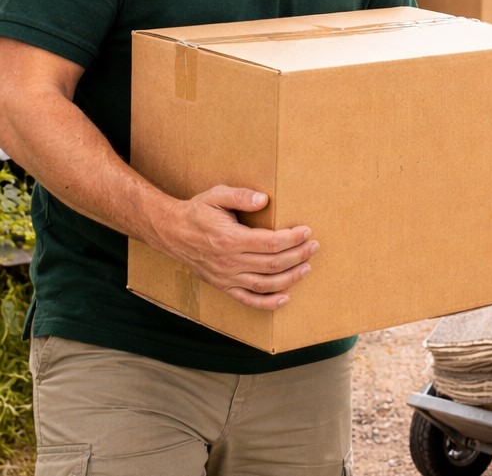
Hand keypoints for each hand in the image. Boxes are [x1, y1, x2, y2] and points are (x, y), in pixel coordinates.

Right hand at [157, 185, 319, 310]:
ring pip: (265, 284)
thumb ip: (240, 196)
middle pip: (272, 264)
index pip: (270, 242)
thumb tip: (263, 200)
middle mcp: (229, 261)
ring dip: (290, 278)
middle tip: (314, 246)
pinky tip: (285, 298)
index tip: (306, 231)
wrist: (171, 232)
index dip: (292, 238)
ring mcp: (226, 277)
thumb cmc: (197, 211)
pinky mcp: (223, 286)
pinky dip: (268, 303)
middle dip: (298, 255)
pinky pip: (248, 300)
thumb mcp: (216, 195)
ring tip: (307, 267)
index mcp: (230, 239)